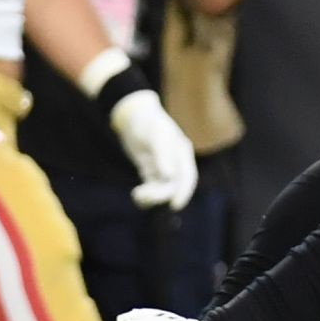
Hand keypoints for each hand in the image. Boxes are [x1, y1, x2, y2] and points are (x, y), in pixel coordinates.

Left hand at [108, 86, 199, 209]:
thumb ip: (163, 155)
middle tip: (143, 197)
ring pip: (162, 189)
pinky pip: (152, 188)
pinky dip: (146, 195)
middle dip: (160, 195)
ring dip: (151, 196)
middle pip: (173, 185)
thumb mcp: (155, 135)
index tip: (175, 205)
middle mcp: (175, 161)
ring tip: (137, 195)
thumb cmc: (146, 121)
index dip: (184, 192)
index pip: (187, 176)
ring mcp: (163, 167)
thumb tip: (169, 176)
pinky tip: (137, 196)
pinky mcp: (151, 171)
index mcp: (182, 152)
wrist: (131, 115)